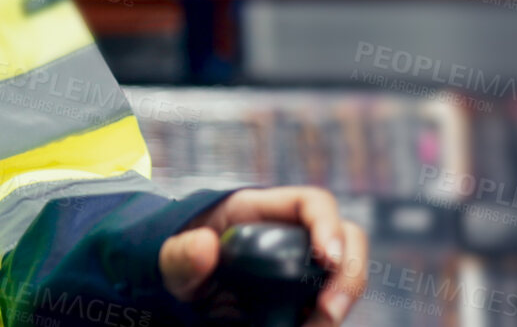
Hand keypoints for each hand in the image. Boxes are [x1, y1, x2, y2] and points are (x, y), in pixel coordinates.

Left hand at [158, 186, 367, 325]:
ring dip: (337, 304)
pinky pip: (326, 304)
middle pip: (346, 239)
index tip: (328, 258)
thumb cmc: (174, 261)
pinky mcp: (300, 294)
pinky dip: (322, 320)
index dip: (328, 225)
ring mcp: (299, 264)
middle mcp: (288, 232)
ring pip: (342, 276)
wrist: (177, 289)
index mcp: (258, 210)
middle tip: (329, 310)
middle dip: (348, 273)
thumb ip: (179, 253)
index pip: (311, 203)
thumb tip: (206, 244)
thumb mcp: (168, 258)